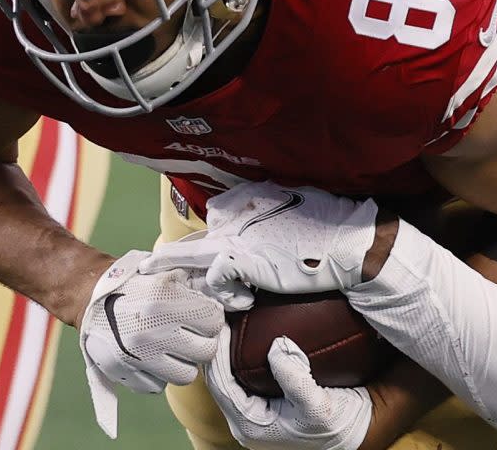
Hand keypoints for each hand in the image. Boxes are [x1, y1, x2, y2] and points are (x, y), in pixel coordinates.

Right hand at [79, 250, 223, 436]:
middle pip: (205, 352)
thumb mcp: (166, 274)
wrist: (90, 297)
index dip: (211, 318)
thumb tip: (227, 302)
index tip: (203, 315)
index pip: (213, 322)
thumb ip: (194, 288)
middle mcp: (153, 331)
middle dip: (203, 343)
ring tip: (173, 347)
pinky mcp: (125, 373)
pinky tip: (152, 356)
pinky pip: (158, 385)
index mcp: (165, 301)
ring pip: (186, 375)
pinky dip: (158, 374)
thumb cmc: (136, 282)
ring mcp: (138, 356)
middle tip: (193, 334)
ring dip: (183, 363)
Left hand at [139, 183, 378, 307]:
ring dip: (185, 275)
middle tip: (149, 267)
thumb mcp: (301, 201)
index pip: (216, 213)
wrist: (348, 244)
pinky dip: (226, 294)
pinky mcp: (242, 260)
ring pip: (192, 256)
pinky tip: (245, 301)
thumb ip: (276, 207)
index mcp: (253, 196)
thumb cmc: (334, 225)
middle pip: (196, 237)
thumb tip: (265, 219)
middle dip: (171, 255)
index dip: (209, 235)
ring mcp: (238, 237)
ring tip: (177, 288)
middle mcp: (240, 213)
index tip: (201, 250)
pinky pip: (215, 279)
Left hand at [205, 325, 371, 449]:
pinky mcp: (263, 402)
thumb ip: (294, 378)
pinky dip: (240, 353)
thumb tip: (276, 345)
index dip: (217, 352)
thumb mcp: (316, 404)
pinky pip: (242, 374)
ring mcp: (253, 411)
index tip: (220, 322)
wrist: (355, 428)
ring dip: (227, 349)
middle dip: (217, 347)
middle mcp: (245, 420)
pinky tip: (247, 332)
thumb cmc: (336, 422)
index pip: (219, 384)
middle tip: (220, 315)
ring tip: (229, 320)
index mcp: (250, 425)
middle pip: (218, 379)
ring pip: (228, 375)